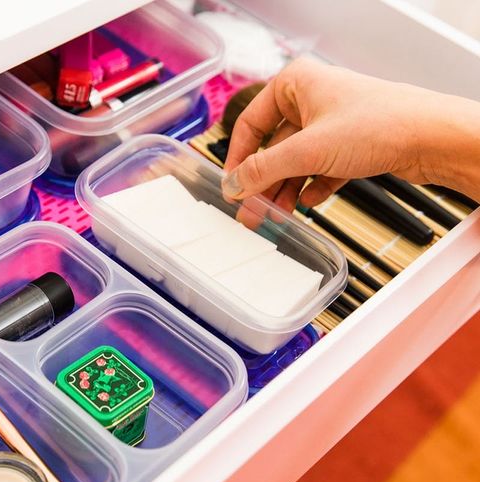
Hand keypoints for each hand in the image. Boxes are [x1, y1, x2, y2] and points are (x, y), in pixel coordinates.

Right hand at [222, 57, 479, 210]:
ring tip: (277, 215)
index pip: (251, 123)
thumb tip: (234, 184)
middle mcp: (312, 100)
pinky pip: (319, 169)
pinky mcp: (349, 144)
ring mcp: (331, 124)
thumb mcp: (307, 150)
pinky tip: (308, 202)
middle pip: (274, 147)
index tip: (232, 186)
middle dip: (264, 182)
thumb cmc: (380, 123)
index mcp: (295, 85)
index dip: (238, 158)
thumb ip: (264, 169)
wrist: (432, 138)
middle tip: (253, 210)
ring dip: (285, 190)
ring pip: (296, 161)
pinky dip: (312, 187)